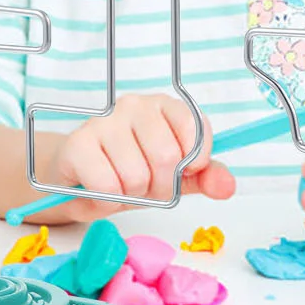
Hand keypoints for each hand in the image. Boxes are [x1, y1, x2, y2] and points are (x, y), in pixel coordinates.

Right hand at [47, 94, 235, 219]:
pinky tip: (99, 189)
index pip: (196, 128)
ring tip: (120, 186)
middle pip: (167, 157)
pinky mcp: (77, 143)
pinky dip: (107, 200)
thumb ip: (204, 178)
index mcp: (162, 106)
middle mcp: (133, 105)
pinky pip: (106, 186)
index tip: (182, 171)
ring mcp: (103, 121)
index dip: (194, 162)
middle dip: (160, 187)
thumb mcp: (173, 177)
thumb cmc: (128, 171)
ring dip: (131, 195)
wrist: (78, 179)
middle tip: (146, 185)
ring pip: (136, 176)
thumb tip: (227, 185)